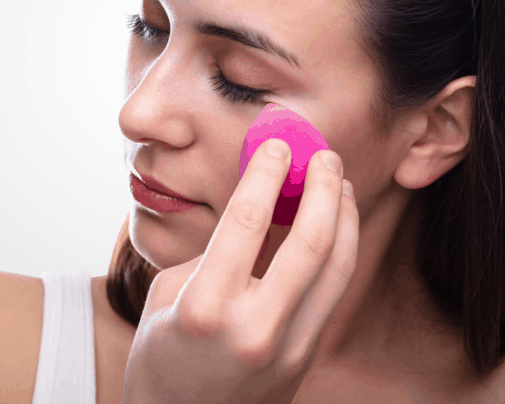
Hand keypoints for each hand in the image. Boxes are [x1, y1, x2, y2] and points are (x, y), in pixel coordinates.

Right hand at [121, 139, 358, 403]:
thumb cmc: (160, 359)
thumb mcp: (168, 297)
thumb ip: (215, 254)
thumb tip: (259, 209)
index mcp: (205, 307)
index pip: (247, 221)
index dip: (267, 173)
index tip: (277, 145)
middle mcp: (253, 327)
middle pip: (310, 240)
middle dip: (324, 187)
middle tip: (325, 156)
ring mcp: (287, 347)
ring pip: (336, 265)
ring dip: (344, 215)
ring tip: (339, 183)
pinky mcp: (305, 356)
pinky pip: (333, 290)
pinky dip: (341, 248)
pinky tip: (337, 224)